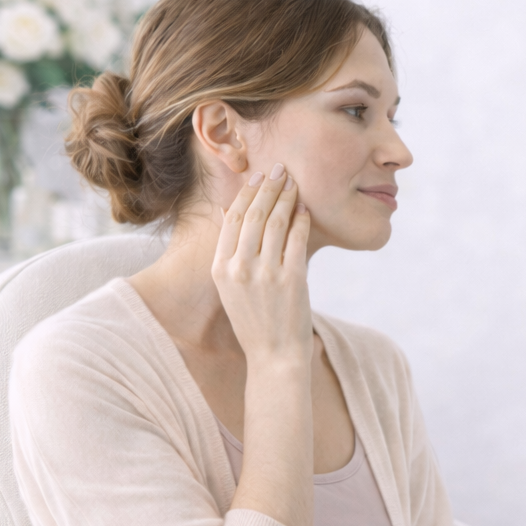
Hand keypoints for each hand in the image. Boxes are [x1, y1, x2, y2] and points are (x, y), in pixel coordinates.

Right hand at [212, 165, 312, 366]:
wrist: (274, 355)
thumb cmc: (254, 320)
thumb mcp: (230, 287)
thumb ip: (228, 252)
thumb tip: (225, 212)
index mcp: (220, 269)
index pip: (231, 220)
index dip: (245, 194)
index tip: (256, 177)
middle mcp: (240, 269)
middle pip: (253, 215)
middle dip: (267, 187)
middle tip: (279, 169)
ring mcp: (266, 273)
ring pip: (276, 222)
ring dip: (286, 198)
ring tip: (293, 183)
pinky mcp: (292, 279)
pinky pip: (297, 239)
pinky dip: (301, 219)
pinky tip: (305, 208)